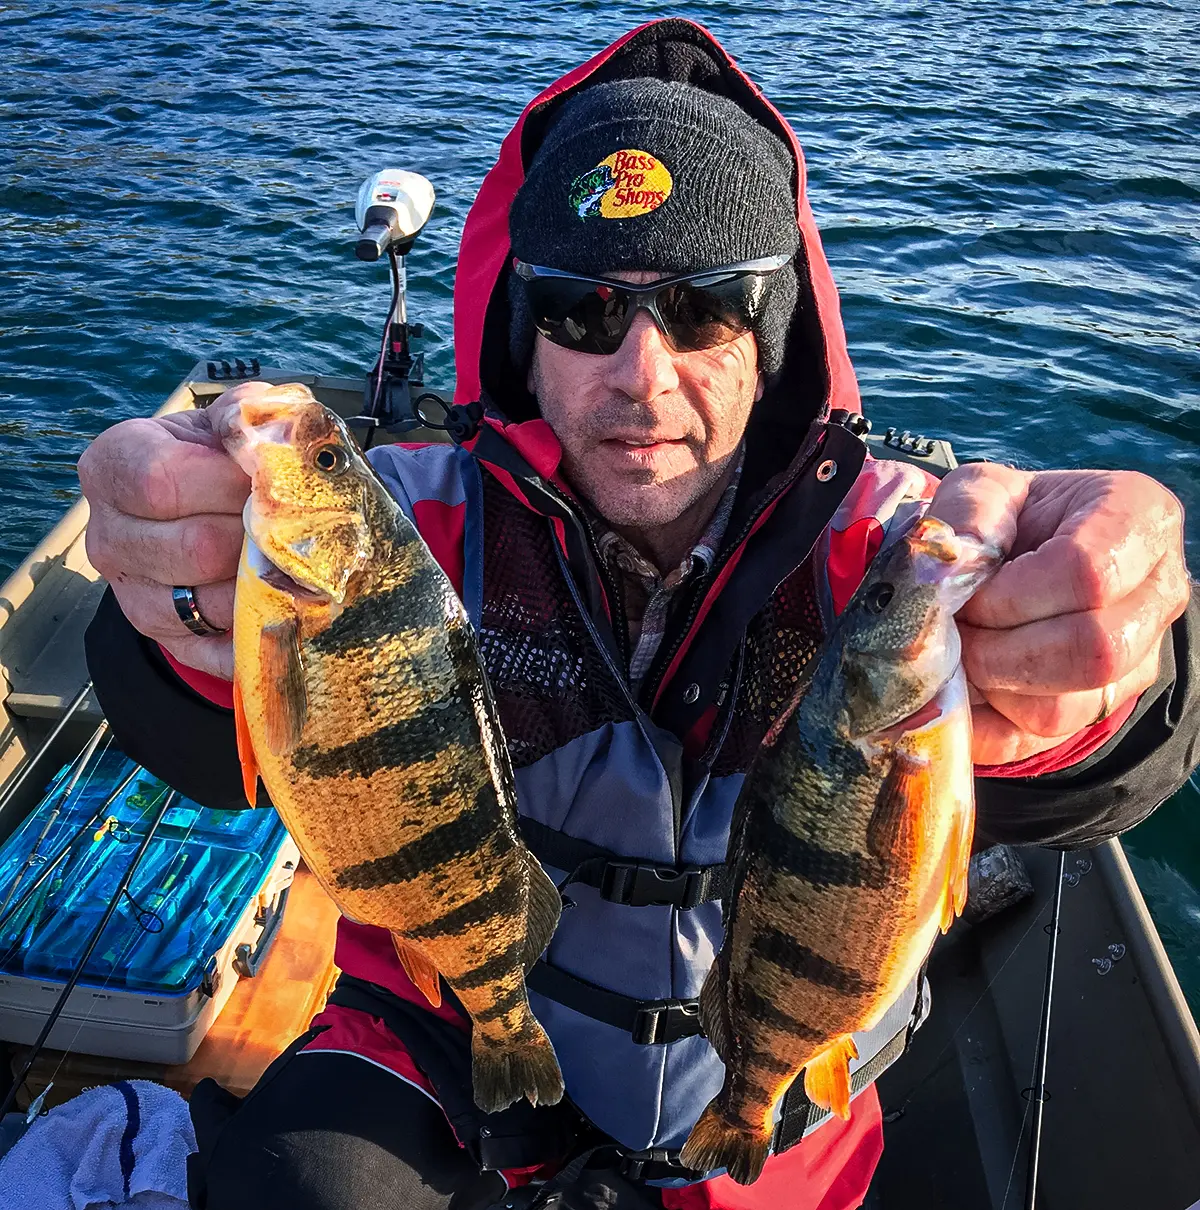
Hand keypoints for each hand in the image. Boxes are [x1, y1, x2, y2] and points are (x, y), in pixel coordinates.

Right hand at [78, 382, 271, 680]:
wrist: (207, 513)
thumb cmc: (219, 461)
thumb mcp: (229, 423)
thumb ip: (251, 414)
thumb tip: (282, 433)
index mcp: (113, 466)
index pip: (160, 480)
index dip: (226, 483)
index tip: (268, 481)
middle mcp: (109, 535)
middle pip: (193, 548)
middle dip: (257, 537)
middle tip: (297, 527)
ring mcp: (132, 594)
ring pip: (212, 603)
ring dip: (268, 586)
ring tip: (302, 564)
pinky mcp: (169, 639)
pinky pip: (220, 651)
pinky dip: (263, 636)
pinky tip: (292, 611)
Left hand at [928, 463, 1189, 765]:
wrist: (1016, 562)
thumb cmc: (1006, 519)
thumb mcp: (982, 490)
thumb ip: (966, 514)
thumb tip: (949, 566)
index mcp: (1140, 518)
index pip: (1087, 573)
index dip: (1012, 596)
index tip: (969, 595)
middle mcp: (1158, 593)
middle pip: (1091, 652)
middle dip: (999, 650)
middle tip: (956, 631)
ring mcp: (1139, 660)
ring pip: (1065, 709)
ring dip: (989, 685)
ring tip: (960, 648)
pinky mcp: (1101, 710)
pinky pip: (1038, 739)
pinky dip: (985, 718)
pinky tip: (966, 682)